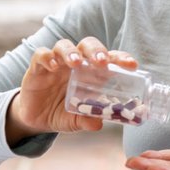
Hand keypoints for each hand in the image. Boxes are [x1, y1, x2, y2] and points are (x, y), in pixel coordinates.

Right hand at [6, 37, 137, 140]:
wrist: (37, 119)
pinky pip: (41, 54)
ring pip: (64, 45)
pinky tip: (53, 66)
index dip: (121, 58)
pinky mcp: (37, 67)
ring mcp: (57, 62)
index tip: (132, 65)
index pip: (110, 59)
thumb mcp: (76, 120)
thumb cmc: (63, 114)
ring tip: (76, 63)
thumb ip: (87, 121)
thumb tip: (98, 124)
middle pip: (88, 45)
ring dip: (72, 52)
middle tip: (102, 62)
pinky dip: (47, 57)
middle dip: (97, 50)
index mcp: (92, 72)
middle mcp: (76, 63)